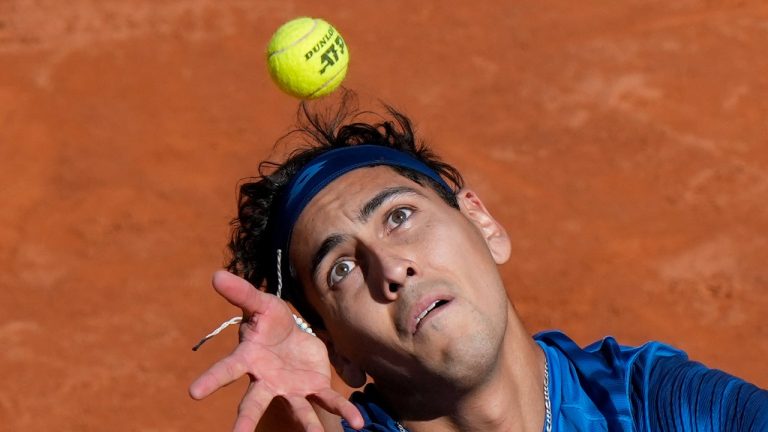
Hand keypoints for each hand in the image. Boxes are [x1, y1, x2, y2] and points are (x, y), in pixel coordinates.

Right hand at [189, 270, 363, 431]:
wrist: (295, 335)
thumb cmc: (271, 322)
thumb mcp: (261, 304)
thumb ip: (242, 293)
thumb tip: (216, 275)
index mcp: (249, 358)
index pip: (227, 369)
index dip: (212, 379)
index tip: (193, 393)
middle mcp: (266, 380)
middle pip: (253, 402)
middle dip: (245, 420)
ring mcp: (289, 389)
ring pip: (297, 411)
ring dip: (308, 426)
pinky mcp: (313, 389)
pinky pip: (328, 401)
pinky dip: (343, 410)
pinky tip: (357, 422)